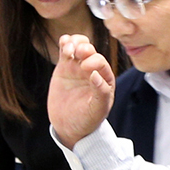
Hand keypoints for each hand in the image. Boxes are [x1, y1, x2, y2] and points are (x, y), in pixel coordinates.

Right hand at [48, 34, 115, 148]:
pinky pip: (65, 50)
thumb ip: (100, 93)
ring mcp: (77, 67)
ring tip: (69, 49)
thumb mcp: (97, 110)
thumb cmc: (87, 120)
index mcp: (105, 78)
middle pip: (90, 51)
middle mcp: (93, 70)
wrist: (69, 126)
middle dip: (85, 49)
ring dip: (75, 42)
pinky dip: (65, 43)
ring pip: (79, 46)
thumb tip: (96, 75)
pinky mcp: (64, 67)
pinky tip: (64, 43)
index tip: (85, 69)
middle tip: (79, 53)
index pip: (101, 62)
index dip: (94, 61)